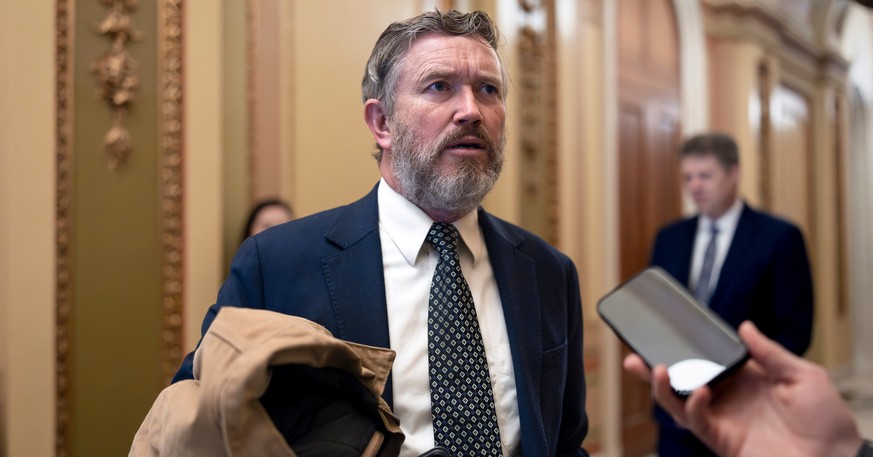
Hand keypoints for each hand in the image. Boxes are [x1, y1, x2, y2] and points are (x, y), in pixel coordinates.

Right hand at [623, 321, 862, 456]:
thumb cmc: (827, 420)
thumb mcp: (803, 375)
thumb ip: (770, 352)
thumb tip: (744, 326)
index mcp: (745, 379)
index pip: (705, 361)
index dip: (684, 351)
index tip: (664, 335)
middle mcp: (728, 399)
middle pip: (682, 383)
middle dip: (654, 371)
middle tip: (633, 355)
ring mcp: (723, 420)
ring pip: (679, 404)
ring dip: (663, 388)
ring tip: (656, 369)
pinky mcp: (722, 439)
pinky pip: (698, 422)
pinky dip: (693, 406)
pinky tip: (700, 391)